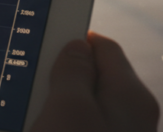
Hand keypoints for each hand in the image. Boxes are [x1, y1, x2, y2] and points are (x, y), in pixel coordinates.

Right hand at [30, 31, 158, 131]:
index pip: (103, 46)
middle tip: (29, 91)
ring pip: (83, 107)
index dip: (71, 39)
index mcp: (131, 96)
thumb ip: (73, 72)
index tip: (38, 47)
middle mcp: (132, 116)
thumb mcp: (68, 110)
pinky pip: (80, 125)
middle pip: (92, 78)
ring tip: (32, 118)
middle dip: (59, 79)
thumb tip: (78, 46)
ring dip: (55, 107)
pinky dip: (61, 123)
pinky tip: (41, 129)